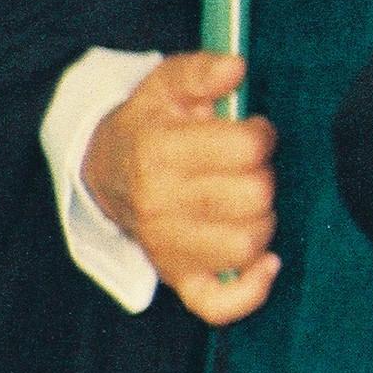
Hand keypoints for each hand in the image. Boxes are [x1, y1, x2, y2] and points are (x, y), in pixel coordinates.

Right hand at [83, 54, 278, 324]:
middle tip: (244, 168)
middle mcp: (160, 206)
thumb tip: (236, 67)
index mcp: (159, 154)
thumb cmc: (150, 124)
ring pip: (249, 242)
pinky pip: (221, 305)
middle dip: (262, 175)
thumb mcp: (167, 84)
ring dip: (261, 218)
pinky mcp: (178, 278)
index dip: (260, 135)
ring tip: (243, 201)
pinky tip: (267, 262)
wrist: (105, 170)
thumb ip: (202, 71)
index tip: (248, 132)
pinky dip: (252, 289)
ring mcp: (167, 248)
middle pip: (256, 195)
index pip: (249, 148)